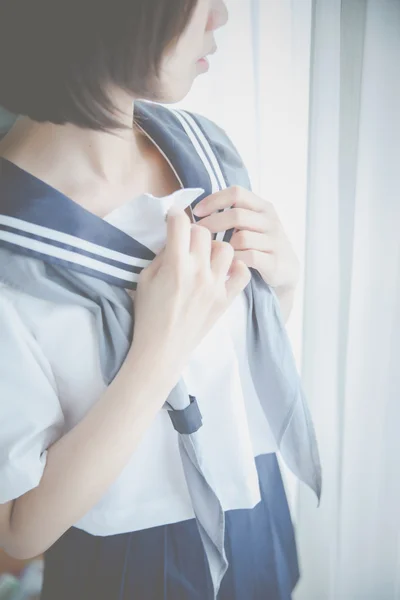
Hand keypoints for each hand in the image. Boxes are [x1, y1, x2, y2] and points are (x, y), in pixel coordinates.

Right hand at [130, 207, 250, 371]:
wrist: (162, 349)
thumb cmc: (148, 315)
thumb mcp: (145, 279)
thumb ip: (162, 256)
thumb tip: (176, 240)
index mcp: (175, 265)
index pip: (180, 223)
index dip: (174, 217)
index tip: (172, 220)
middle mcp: (198, 271)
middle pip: (203, 232)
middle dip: (193, 232)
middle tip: (187, 242)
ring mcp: (216, 285)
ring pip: (226, 248)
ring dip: (214, 248)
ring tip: (205, 257)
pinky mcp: (226, 299)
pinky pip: (242, 274)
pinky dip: (236, 268)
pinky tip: (224, 271)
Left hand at [193, 186, 299, 319]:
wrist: (286, 270)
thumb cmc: (260, 244)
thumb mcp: (252, 224)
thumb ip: (233, 213)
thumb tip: (198, 210)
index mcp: (263, 206)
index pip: (236, 193)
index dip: (214, 200)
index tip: (197, 211)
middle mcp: (270, 220)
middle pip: (236, 215)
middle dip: (213, 223)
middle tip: (199, 233)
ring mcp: (274, 241)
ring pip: (242, 238)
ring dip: (224, 245)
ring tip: (212, 251)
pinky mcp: (274, 261)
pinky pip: (249, 257)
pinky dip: (234, 260)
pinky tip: (225, 264)